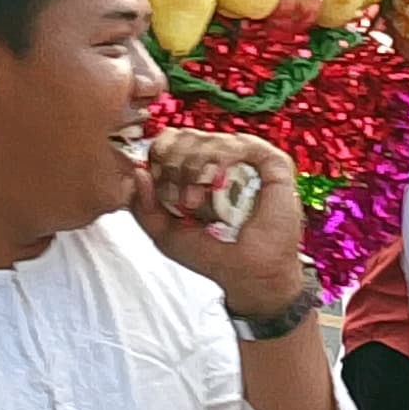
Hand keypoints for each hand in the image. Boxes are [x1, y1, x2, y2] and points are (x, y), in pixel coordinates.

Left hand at [131, 125, 305, 316]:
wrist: (251, 274)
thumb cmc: (214, 254)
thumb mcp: (166, 234)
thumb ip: (143, 207)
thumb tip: (138, 171)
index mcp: (195, 169)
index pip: (169, 141)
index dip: (159, 159)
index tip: (162, 190)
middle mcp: (219, 159)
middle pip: (183, 135)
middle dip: (173, 165)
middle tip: (182, 199)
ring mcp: (244, 158)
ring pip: (205, 138)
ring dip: (193, 168)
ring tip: (197, 202)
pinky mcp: (270, 161)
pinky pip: (237, 143)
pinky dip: (219, 160)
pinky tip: (217, 184)